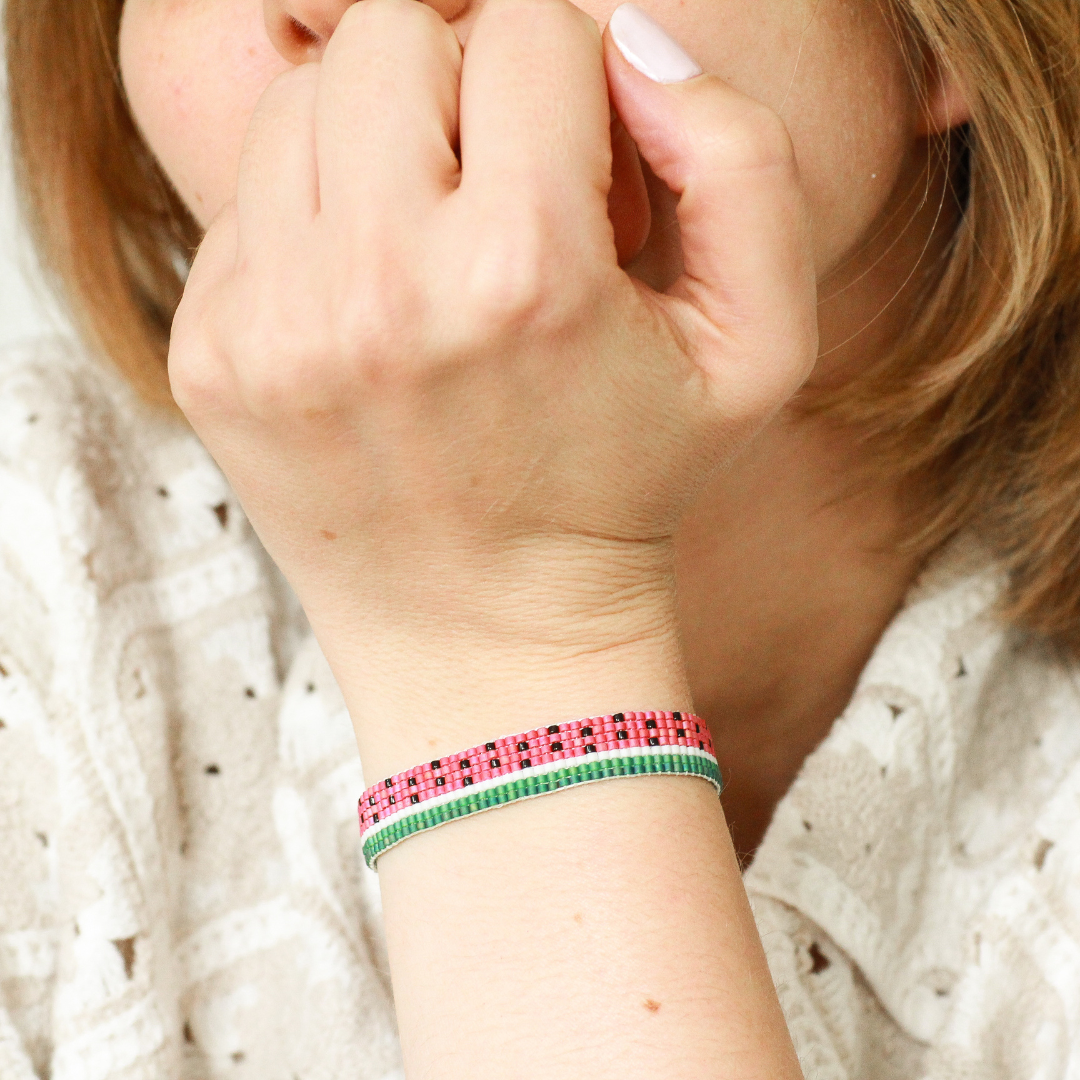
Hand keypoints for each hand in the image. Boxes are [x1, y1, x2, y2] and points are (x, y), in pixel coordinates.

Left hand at [168, 0, 815, 749]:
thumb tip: (629, 45)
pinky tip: (370, 305)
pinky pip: (250, 200)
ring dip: (382, 142)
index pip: (530, 32)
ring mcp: (273, 326)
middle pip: (393, 35)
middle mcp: (380, 290)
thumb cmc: (632, 484)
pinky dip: (317, 221)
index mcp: (526, 273)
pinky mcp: (211, 356)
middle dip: (465, 88)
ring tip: (434, 240)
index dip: (575, 82)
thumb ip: (743, 159)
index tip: (583, 176)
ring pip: (304, 98)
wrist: (494, 636)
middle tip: (503, 191)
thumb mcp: (760, 344)